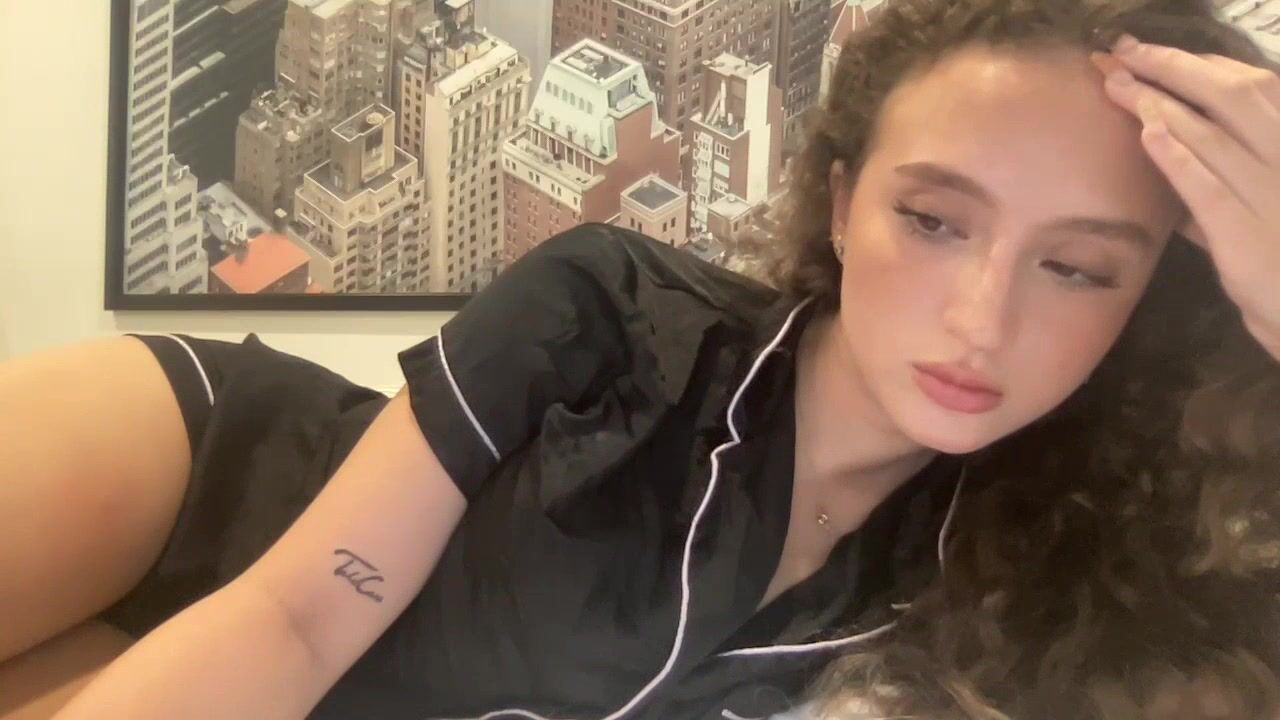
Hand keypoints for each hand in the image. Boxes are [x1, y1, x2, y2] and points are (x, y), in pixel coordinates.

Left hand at [1092, 35, 1279, 360]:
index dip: (1204, 67)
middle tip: (1123, 54)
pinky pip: (1207, 188)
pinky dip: (1177, 158)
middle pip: (1232, 97)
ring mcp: (1273, 196)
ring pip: (1213, 136)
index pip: (1256, 90)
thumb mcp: (1268, 217)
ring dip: (1160, 104)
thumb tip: (1181, 187)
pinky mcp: (1246, 234)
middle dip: (1173, 69)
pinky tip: (1148, 134)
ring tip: (1118, 85)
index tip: (1159, 55)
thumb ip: (1227, 199)